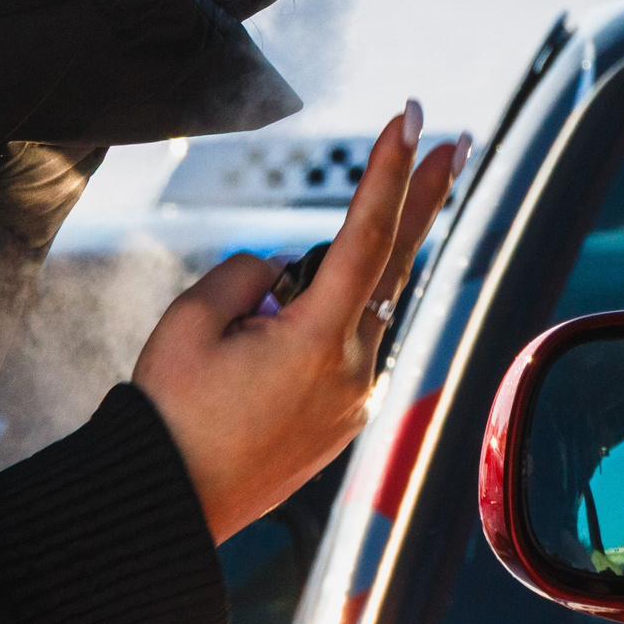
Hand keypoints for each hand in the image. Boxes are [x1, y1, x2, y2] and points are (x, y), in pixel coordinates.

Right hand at [133, 103, 467, 541]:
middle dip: (425, 196)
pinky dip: (332, 319)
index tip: (409, 119)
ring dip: (351, 272)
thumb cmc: (170, 412)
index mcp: (316, 341)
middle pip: (396, 264)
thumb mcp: (192, 320)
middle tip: (456, 141)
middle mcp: (351, 371)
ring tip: (286, 289)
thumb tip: (282, 274)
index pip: (366, 235)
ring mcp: (354, 400)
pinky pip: (348, 347)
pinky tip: (281, 331)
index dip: (390, 171)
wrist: (167, 504)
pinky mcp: (344, 419)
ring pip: (366, 308)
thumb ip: (246, 274)